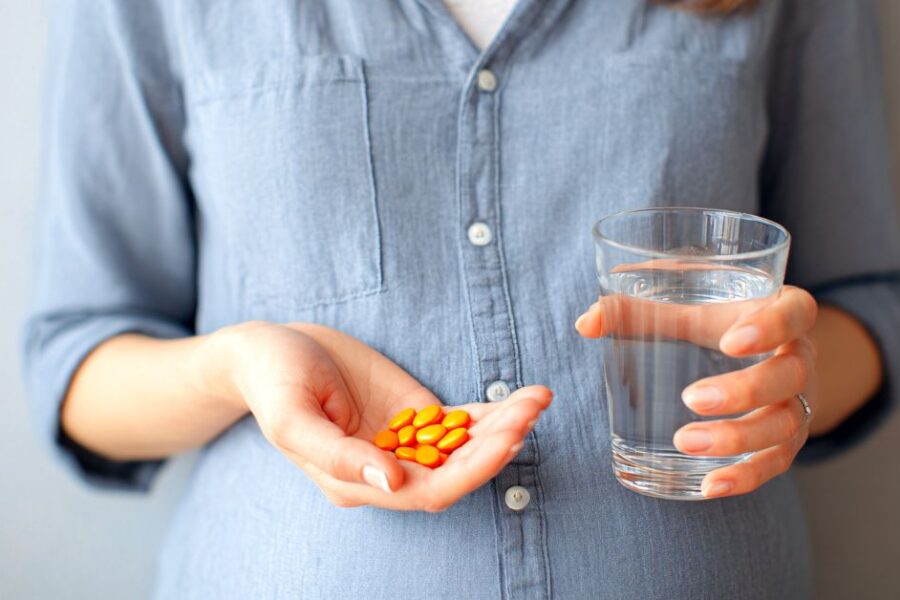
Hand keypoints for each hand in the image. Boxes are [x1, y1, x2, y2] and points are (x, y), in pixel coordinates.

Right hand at [208, 321, 552, 510]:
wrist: (271, 348)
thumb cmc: (273, 382)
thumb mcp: (292, 419)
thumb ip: (339, 456)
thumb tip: (390, 483)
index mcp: (356, 482)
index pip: (425, 492)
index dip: (469, 472)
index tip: (504, 441)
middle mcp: (387, 469)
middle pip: (455, 471)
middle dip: (497, 444)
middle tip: (530, 411)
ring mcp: (404, 441)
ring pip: (464, 447)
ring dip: (503, 427)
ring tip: (537, 399)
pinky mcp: (413, 413)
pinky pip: (458, 421)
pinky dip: (490, 413)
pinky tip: (520, 400)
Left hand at [576, 285, 817, 498]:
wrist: (761, 351)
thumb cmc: (719, 320)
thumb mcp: (686, 307)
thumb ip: (636, 310)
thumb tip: (586, 323)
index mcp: (784, 311)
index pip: (796, 312)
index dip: (771, 326)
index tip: (730, 342)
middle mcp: (801, 357)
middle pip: (790, 375)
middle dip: (745, 391)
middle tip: (692, 399)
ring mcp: (800, 402)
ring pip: (785, 425)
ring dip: (738, 439)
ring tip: (687, 443)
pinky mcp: (788, 439)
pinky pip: (776, 463)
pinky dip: (745, 477)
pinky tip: (708, 486)